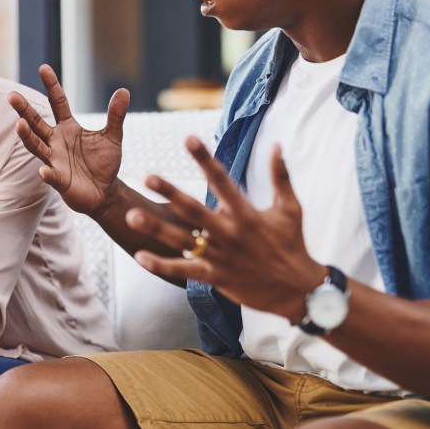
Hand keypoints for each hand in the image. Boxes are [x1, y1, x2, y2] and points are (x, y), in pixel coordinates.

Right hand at [8, 65, 129, 216]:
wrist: (105, 192)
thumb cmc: (104, 163)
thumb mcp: (113, 136)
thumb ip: (116, 115)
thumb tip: (124, 90)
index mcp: (68, 127)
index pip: (58, 102)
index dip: (51, 86)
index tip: (43, 68)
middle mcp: (56, 141)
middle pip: (37, 122)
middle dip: (24, 110)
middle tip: (12, 95)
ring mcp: (55, 160)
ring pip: (37, 146)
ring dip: (27, 136)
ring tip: (19, 125)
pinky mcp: (60, 180)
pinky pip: (52, 176)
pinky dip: (47, 173)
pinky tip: (44, 170)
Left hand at [129, 138, 323, 320]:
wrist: (298, 290)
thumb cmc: (293, 244)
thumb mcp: (291, 208)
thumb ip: (280, 176)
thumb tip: (277, 144)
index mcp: (247, 214)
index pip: (222, 180)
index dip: (205, 159)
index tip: (188, 138)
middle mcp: (230, 234)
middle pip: (194, 210)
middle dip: (171, 192)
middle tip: (148, 176)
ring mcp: (221, 257)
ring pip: (182, 240)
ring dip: (155, 229)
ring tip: (132, 215)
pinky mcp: (215, 277)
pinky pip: (183, 271)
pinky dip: (161, 265)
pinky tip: (139, 256)